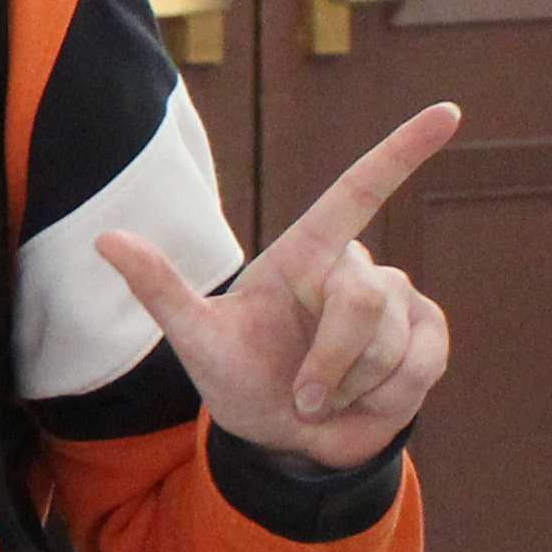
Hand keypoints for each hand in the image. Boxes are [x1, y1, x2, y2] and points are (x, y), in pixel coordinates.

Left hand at [102, 102, 460, 469]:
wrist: (282, 439)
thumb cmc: (236, 376)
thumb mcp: (195, 338)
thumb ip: (158, 287)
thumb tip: (104, 239)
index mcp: (306, 253)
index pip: (358, 191)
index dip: (401, 152)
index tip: (448, 112)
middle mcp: (357, 270)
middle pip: (363, 301)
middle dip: (329, 361)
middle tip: (301, 393)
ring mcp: (400, 304)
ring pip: (392, 342)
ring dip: (350, 386)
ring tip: (323, 396)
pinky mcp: (428, 340)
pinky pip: (422, 366)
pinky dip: (385, 400)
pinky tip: (362, 403)